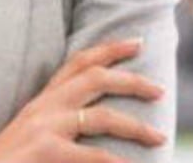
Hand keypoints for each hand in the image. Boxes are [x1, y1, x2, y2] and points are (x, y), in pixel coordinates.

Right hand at [0, 38, 167, 162]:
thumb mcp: (32, 135)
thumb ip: (59, 125)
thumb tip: (93, 124)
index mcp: (41, 102)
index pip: (78, 63)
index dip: (109, 49)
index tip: (137, 42)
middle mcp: (43, 107)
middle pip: (95, 78)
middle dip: (132, 80)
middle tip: (159, 89)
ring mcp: (44, 127)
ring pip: (103, 117)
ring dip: (137, 127)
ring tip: (160, 137)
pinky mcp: (46, 151)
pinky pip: (94, 155)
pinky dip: (116, 162)